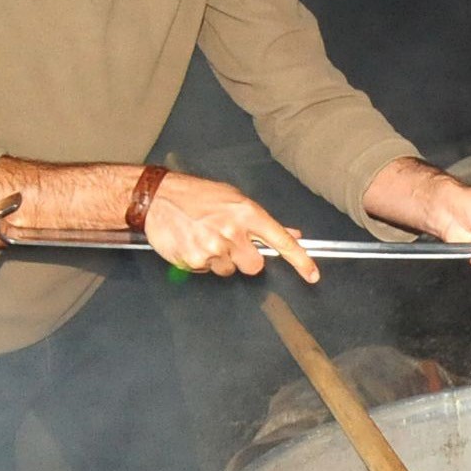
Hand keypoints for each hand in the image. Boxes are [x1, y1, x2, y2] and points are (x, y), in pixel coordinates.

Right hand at [138, 172, 318, 281]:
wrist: (157, 197)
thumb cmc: (196, 195)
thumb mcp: (234, 199)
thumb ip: (262, 221)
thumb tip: (291, 234)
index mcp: (246, 213)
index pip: (281, 241)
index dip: (300, 260)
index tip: (312, 275)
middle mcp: (233, 231)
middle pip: (255, 266)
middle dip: (246, 259)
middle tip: (230, 244)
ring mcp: (214, 248)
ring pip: (230, 270)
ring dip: (221, 260)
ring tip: (205, 238)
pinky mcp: (195, 260)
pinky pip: (208, 271)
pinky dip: (202, 262)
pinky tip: (193, 243)